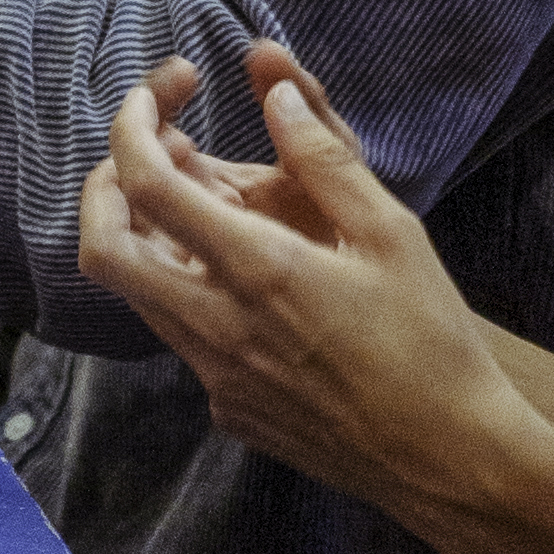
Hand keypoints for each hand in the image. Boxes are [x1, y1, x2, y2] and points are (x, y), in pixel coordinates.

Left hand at [77, 47, 532, 547]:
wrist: (450, 460)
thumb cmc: (432, 342)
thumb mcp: (392, 233)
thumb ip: (325, 158)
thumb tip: (276, 93)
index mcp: (258, 270)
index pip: (147, 184)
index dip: (134, 126)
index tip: (155, 97)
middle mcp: (218, 327)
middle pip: (104, 250)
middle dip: (103, 187)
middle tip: (141, 151)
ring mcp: (218, 379)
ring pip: (141, 298)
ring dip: (147, 241)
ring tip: (197, 201)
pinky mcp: (232, 413)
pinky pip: (186, 342)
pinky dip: (191, 293)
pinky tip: (246, 281)